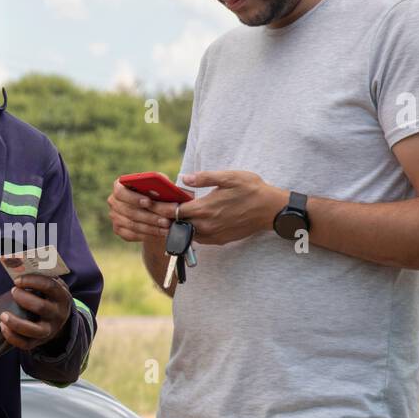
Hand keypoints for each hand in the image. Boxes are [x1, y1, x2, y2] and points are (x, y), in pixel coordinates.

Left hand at [0, 274, 72, 350]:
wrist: (59, 319)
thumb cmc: (49, 296)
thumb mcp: (52, 285)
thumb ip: (41, 276)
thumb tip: (19, 266)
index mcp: (62, 297)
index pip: (50, 286)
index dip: (32, 281)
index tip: (17, 280)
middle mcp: (58, 315)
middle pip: (41, 307)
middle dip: (24, 299)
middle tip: (13, 292)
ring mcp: (49, 330)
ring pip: (34, 330)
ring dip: (16, 323)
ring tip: (2, 315)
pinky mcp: (39, 342)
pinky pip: (26, 344)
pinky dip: (12, 337)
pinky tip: (3, 326)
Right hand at [107, 179, 169, 243]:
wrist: (154, 209)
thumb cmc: (156, 193)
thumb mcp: (160, 186)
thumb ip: (161, 186)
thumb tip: (167, 191)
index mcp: (120, 185)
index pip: (121, 192)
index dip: (134, 198)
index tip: (149, 202)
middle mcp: (114, 201)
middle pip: (130, 211)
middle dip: (151, 216)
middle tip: (167, 220)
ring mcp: (115, 216)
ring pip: (133, 225)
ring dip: (152, 227)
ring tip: (167, 228)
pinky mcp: (118, 229)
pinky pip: (133, 234)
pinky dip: (148, 234)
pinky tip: (161, 233)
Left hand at [142, 171, 286, 245]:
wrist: (271, 210)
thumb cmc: (251, 189)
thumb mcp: (229, 177)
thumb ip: (205, 178)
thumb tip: (184, 179)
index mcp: (205, 209)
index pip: (173, 212)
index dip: (158, 208)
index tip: (148, 203)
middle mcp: (207, 225)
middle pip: (177, 224)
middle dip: (164, 217)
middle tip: (154, 209)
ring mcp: (213, 235)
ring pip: (187, 233)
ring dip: (178, 225)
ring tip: (169, 214)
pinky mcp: (220, 240)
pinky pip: (199, 238)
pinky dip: (190, 231)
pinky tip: (189, 221)